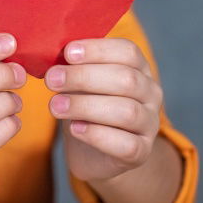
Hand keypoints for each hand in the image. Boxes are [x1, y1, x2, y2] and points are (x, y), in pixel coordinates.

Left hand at [44, 38, 162, 181]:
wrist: (93, 151)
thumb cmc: (86, 106)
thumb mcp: (80, 83)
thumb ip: (75, 67)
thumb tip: (56, 57)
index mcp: (139, 68)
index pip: (128, 51)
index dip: (98, 49)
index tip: (68, 53)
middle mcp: (151, 93)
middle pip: (126, 79)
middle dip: (85, 77)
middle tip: (52, 80)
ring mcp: (149, 124)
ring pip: (127, 111)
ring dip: (85, 106)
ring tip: (55, 106)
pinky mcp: (142, 152)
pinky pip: (126, 144)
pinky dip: (97, 135)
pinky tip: (75, 128)